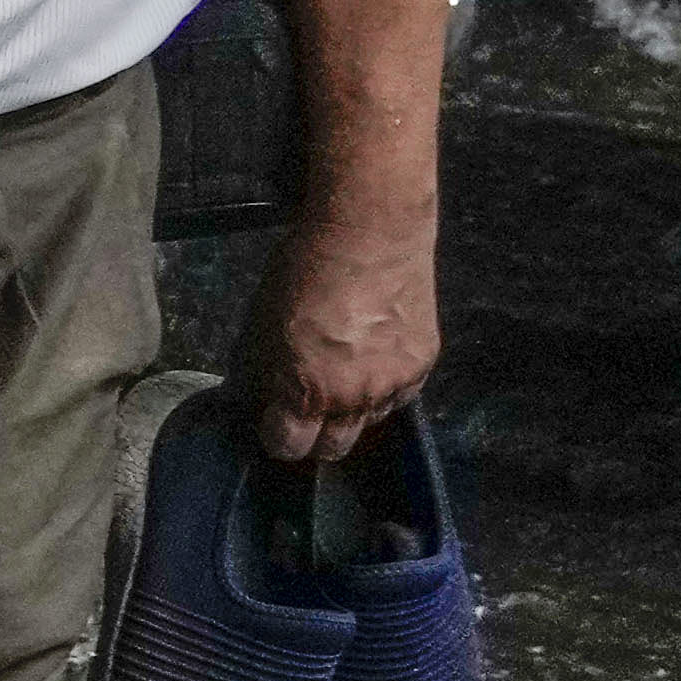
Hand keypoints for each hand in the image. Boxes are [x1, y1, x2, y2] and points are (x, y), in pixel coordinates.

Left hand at [248, 207, 438, 462]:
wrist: (372, 231)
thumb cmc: (304, 271)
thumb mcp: (262, 323)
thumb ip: (262, 371)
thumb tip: (256, 399)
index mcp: (308, 391)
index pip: (289, 446)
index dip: (277, 436)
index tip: (274, 421)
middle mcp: (356, 398)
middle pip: (332, 448)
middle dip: (314, 436)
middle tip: (306, 408)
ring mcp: (395, 383)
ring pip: (368, 423)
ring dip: (351, 411)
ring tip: (342, 374)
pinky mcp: (424, 363)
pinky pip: (400, 396)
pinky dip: (383, 389)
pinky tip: (372, 360)